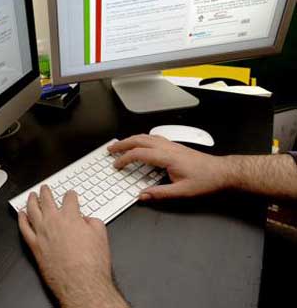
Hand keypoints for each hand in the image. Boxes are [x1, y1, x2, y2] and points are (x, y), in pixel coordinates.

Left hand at [18, 186, 127, 307]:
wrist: (81, 283)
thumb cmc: (91, 264)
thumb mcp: (101, 236)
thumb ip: (93, 223)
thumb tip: (87, 220)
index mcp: (71, 217)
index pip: (69, 199)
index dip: (70, 195)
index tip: (70, 194)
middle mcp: (53, 222)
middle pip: (47, 200)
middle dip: (46, 192)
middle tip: (44, 188)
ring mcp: (42, 233)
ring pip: (32, 211)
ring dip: (31, 201)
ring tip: (31, 196)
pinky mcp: (34, 246)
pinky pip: (24, 228)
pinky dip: (21, 219)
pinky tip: (21, 215)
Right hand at [108, 134, 233, 200]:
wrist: (222, 172)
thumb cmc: (206, 180)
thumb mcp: (182, 191)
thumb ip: (160, 194)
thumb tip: (142, 196)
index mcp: (167, 157)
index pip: (139, 154)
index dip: (124, 159)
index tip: (116, 165)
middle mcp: (168, 147)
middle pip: (139, 140)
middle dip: (122, 144)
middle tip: (111, 150)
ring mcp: (171, 144)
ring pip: (146, 136)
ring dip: (131, 139)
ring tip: (121, 145)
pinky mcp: (175, 146)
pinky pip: (153, 138)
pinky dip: (142, 139)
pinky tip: (140, 144)